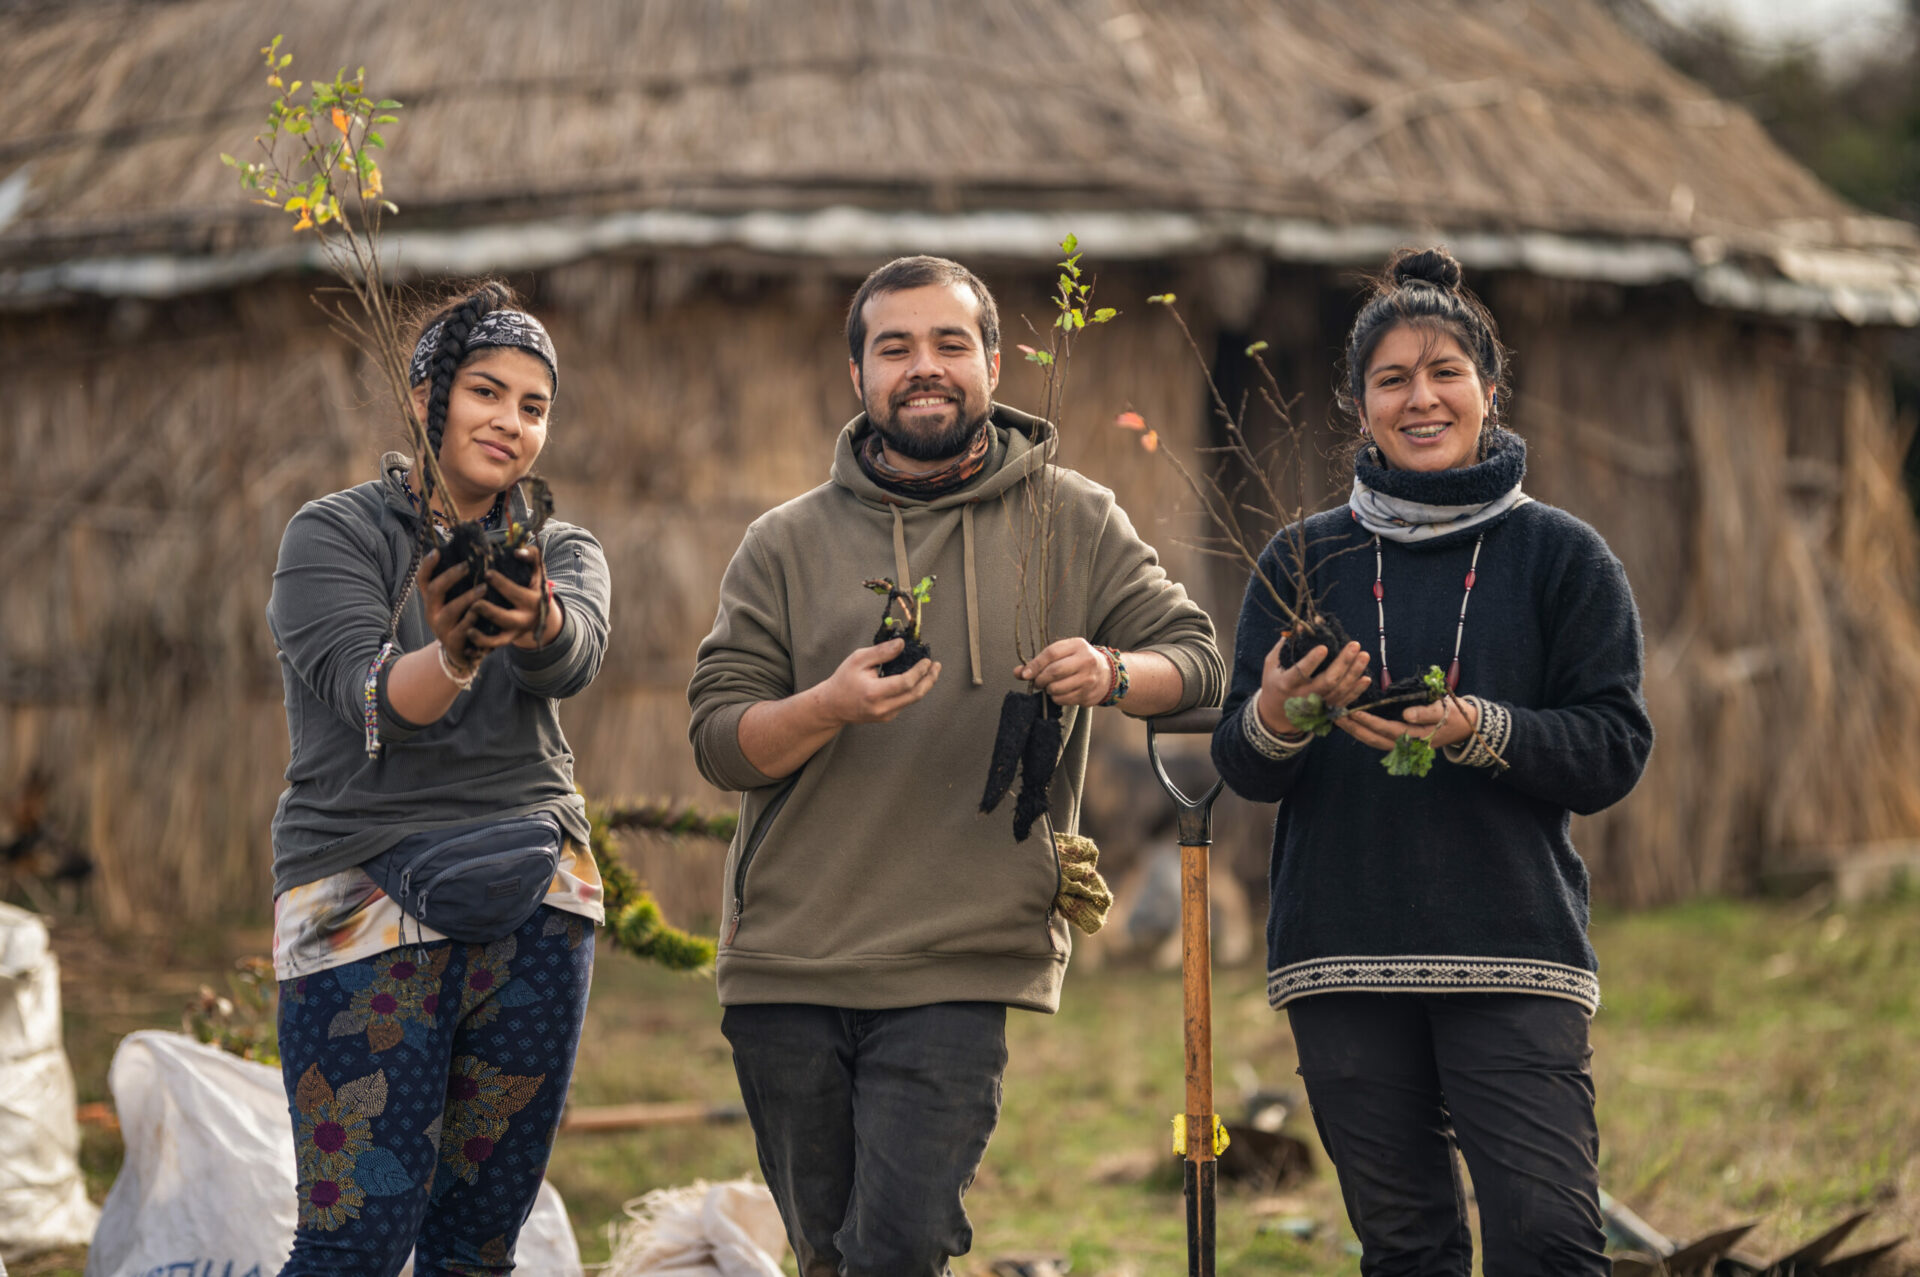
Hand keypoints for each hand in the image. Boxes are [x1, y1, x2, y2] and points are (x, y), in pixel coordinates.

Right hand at [420, 548, 494, 669]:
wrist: (464, 654)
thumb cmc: (464, 620)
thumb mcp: (457, 602)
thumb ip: (461, 584)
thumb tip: (473, 556)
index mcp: (432, 600)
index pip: (423, 580)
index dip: (427, 565)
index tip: (437, 551)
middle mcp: (432, 612)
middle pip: (434, 590)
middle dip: (450, 576)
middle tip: (467, 566)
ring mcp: (441, 628)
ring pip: (451, 610)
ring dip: (468, 597)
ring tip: (484, 588)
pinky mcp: (453, 642)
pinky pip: (462, 630)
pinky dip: (472, 619)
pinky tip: (483, 611)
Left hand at [476, 543, 560, 649]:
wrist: (538, 612)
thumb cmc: (531, 585)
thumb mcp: (537, 571)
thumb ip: (531, 556)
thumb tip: (517, 552)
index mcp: (533, 600)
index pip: (518, 593)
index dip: (503, 584)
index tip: (487, 574)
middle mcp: (525, 619)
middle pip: (508, 618)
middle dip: (491, 612)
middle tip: (475, 603)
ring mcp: (514, 632)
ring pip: (499, 639)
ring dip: (483, 636)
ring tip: (468, 629)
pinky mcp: (506, 640)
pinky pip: (492, 648)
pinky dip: (479, 646)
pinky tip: (466, 644)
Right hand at [812, 639, 939, 724]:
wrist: (832, 706)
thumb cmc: (844, 679)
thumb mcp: (858, 660)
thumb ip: (881, 652)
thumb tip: (902, 644)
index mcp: (874, 693)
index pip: (905, 683)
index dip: (920, 671)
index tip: (927, 660)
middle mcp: (882, 708)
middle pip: (915, 695)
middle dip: (930, 679)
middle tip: (937, 666)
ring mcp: (886, 715)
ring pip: (912, 699)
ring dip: (924, 684)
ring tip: (930, 670)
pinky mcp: (888, 717)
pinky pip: (905, 702)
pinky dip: (913, 689)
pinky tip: (915, 678)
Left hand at [1015, 638, 1112, 706]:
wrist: (1107, 674)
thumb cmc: (1078, 661)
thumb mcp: (1063, 654)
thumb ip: (1040, 661)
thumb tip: (1018, 672)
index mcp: (1078, 645)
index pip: (1052, 653)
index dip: (1035, 664)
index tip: (1025, 674)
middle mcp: (1086, 660)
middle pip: (1054, 672)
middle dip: (1040, 679)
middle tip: (1038, 682)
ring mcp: (1089, 679)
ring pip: (1057, 688)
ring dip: (1048, 690)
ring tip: (1050, 686)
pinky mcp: (1088, 694)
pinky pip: (1063, 700)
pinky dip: (1056, 698)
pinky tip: (1060, 692)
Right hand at [1256, 640, 1370, 736]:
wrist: (1276, 715)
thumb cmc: (1274, 683)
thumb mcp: (1272, 664)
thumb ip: (1284, 646)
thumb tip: (1300, 626)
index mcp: (1286, 684)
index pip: (1300, 672)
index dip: (1312, 661)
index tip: (1324, 647)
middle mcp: (1302, 696)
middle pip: (1327, 681)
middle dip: (1343, 662)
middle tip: (1354, 646)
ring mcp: (1316, 706)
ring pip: (1339, 690)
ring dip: (1354, 673)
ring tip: (1364, 655)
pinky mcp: (1326, 711)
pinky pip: (1344, 701)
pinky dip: (1356, 690)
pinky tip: (1366, 677)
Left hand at [1338, 695, 1477, 752]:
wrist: (1462, 727)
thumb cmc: (1453, 715)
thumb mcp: (1444, 709)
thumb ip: (1425, 712)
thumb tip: (1406, 715)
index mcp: (1417, 737)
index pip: (1388, 730)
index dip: (1370, 722)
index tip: (1354, 713)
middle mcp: (1407, 745)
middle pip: (1375, 739)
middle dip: (1354, 729)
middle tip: (1336, 716)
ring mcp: (1402, 746)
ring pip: (1373, 741)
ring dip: (1355, 731)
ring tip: (1338, 719)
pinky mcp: (1399, 742)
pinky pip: (1378, 739)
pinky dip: (1363, 732)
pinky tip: (1351, 723)